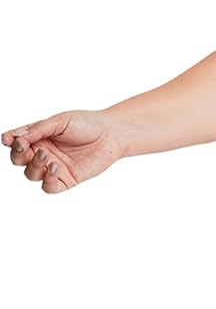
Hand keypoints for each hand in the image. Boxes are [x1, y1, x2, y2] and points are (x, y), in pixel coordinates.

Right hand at [2, 110, 126, 192]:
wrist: (111, 135)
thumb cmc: (86, 124)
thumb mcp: (60, 122)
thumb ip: (38, 129)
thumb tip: (18, 137)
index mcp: (38, 137)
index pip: (16, 142)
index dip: (10, 142)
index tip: (9, 139)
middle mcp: (43, 152)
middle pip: (19, 160)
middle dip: (17, 154)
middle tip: (23, 146)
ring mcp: (53, 167)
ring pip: (31, 174)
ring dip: (34, 165)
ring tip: (46, 155)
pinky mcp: (66, 180)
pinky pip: (49, 186)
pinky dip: (47, 180)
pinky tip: (54, 168)